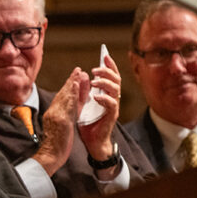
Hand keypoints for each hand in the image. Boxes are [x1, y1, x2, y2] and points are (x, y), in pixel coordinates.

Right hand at [33, 68, 86, 175]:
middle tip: (78, 70)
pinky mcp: (61, 120)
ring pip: (65, 96)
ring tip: (79, 73)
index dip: (68, 87)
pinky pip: (68, 103)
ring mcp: (56, 115)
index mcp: (53, 115)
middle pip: (63, 94)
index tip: (74, 78)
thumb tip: (71, 108)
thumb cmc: (56, 146)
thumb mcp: (62, 128)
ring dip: (73, 83)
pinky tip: (76, 84)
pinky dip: (72, 92)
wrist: (51, 156)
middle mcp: (52, 112)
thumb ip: (66, 117)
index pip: (61, 98)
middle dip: (71, 81)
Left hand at [78, 53, 121, 176]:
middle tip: (95, 70)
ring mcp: (113, 108)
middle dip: (107, 72)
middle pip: (116, 80)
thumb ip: (83, 90)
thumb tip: (81, 75)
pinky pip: (111, 105)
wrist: (92, 142)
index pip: (111, 76)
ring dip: (105, 83)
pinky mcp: (111, 117)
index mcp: (107, 94)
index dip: (110, 65)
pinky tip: (96, 96)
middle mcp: (113, 99)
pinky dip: (104, 99)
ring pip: (115, 90)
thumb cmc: (88, 122)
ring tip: (94, 81)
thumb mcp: (83, 102)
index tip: (105, 55)